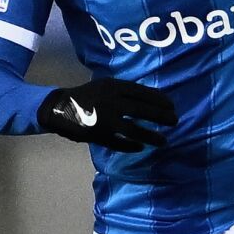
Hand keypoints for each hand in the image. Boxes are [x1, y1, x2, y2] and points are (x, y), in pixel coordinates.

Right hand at [37, 79, 177, 152]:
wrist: (59, 107)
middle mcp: (112, 101)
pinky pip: (120, 142)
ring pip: (135, 130)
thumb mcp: (104, 86)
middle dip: (161, 116)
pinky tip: (141, 148)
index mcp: (113, 86)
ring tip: (163, 141)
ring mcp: (106, 119)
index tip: (171, 105)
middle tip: (174, 121)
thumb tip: (149, 99)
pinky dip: (131, 146)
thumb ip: (123, 91)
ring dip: (151, 136)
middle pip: (143, 110)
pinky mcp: (100, 135)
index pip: (143, 93)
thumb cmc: (86, 96)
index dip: (159, 100)